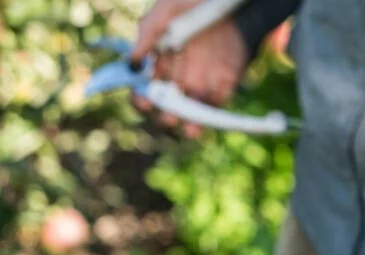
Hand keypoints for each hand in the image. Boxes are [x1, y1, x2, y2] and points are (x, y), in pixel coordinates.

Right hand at [131, 0, 250, 137]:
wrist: (233, 1)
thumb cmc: (195, 0)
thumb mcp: (167, 10)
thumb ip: (148, 32)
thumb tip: (131, 61)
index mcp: (160, 57)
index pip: (145, 84)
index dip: (141, 97)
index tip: (143, 102)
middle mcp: (179, 72)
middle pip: (168, 102)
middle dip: (165, 113)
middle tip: (166, 115)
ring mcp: (202, 79)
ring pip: (191, 109)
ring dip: (188, 123)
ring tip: (187, 130)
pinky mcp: (225, 83)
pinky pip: (216, 105)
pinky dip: (211, 117)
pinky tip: (204, 123)